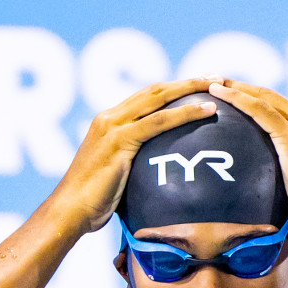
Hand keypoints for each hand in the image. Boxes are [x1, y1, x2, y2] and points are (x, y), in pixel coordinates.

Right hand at [49, 79, 221, 232]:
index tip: (198, 86)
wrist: (70, 211)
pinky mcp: (119, 140)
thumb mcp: (115, 177)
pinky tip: (207, 110)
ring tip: (218, 85)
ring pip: (159, 99)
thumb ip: (132, 166)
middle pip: (155, 90)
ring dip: (191, 89)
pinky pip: (159, 122)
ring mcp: (113, 126)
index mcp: (108, 121)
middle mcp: (109, 117)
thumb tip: (155, 176)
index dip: (173, 89)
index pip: (145, 97)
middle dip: (187, 81)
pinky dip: (185, 113)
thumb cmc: (92, 203)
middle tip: (215, 76)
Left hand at [208, 80, 287, 239]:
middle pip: (269, 95)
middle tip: (213, 79)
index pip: (278, 106)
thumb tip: (265, 181)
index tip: (231, 92)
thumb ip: (287, 171)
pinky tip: (220, 94)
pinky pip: (261, 112)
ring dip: (234, 87)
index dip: (253, 96)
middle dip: (240, 85)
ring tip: (210, 82)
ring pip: (263, 98)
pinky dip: (238, 100)